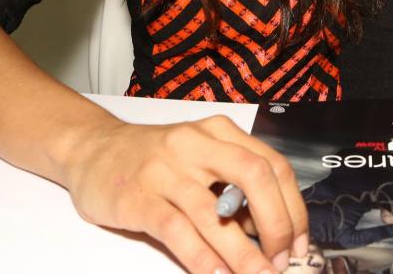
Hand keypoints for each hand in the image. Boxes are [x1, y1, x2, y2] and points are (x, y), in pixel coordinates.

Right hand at [61, 115, 307, 272]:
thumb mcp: (200, 158)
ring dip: (242, 252)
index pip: (273, 166)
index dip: (293, 208)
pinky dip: (201, 257)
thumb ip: (233, 186)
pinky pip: (177, 230)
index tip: (300, 243)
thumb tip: (270, 232)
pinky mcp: (138, 197)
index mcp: (221, 132)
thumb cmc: (157, 160)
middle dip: (277, 223)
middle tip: (282, 260)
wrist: (92, 150)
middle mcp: (198, 144)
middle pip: (254, 177)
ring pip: (214, 212)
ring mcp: (166, 169)